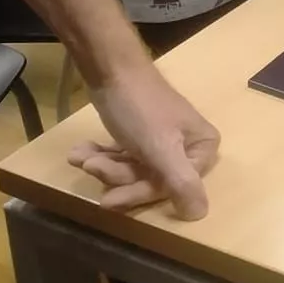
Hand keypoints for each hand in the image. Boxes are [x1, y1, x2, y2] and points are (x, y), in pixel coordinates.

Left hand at [69, 62, 221, 218]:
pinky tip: (81, 152)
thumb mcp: (160, 147)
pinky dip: (101, 156)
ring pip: (133, 170)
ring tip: (82, 155)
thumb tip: (201, 215)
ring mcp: (163, 142)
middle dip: (116, 175)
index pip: (172, 187)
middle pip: (150, 180)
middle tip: (90, 166)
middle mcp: (188, 146)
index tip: (108, 196)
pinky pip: (124, 158)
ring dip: (104, 165)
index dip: (139, 192)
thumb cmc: (139, 108)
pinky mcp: (140, 137)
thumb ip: (181, 181)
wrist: (111, 68)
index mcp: (202, 147)